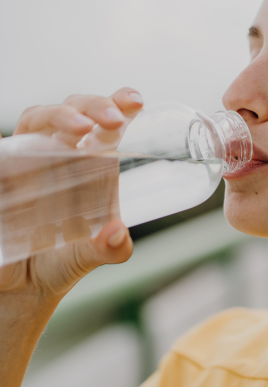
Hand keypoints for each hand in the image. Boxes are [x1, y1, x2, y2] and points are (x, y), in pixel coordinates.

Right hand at [0, 88, 142, 298]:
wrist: (24, 285)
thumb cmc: (62, 260)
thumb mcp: (91, 257)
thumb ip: (110, 249)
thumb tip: (117, 234)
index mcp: (90, 163)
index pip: (105, 122)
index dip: (119, 103)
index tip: (135, 101)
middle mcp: (59, 154)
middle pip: (73, 110)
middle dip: (92, 106)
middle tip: (111, 120)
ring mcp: (28, 160)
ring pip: (37, 119)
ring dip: (58, 115)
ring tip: (79, 127)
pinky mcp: (4, 173)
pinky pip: (3, 150)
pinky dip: (8, 146)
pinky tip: (16, 150)